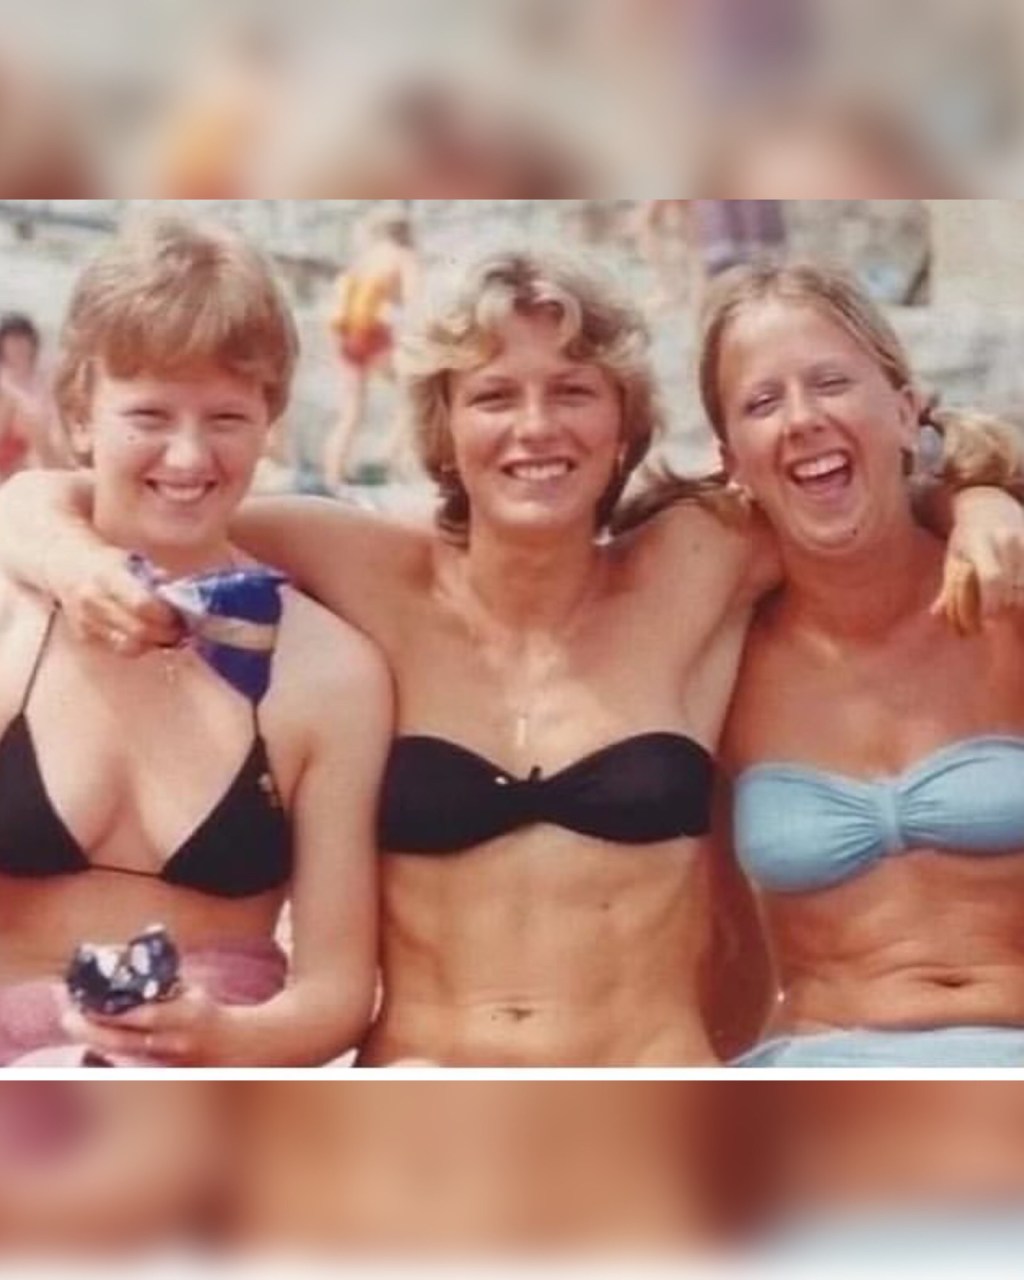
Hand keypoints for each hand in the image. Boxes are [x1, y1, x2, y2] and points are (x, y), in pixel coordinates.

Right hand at [43, 543, 180, 654]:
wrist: (63, 566)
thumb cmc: (103, 562)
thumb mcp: (130, 560)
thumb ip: (156, 579)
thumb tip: (182, 597)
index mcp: (107, 577)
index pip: (142, 605)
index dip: (166, 615)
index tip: (181, 615)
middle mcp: (94, 602)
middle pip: (138, 632)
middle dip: (166, 635)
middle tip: (181, 630)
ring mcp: (87, 623)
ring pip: (129, 647)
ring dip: (154, 644)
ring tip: (166, 635)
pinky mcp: (85, 637)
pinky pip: (118, 649)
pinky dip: (138, 646)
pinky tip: (146, 636)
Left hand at [61, 984, 226, 1064]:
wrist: (237, 1048)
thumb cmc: (210, 1012)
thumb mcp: (194, 990)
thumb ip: (163, 983)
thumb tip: (128, 965)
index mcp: (187, 1015)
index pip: (143, 1016)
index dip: (111, 1011)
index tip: (86, 1000)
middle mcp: (175, 1043)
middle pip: (122, 1042)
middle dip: (90, 1030)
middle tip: (67, 1016)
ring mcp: (166, 1064)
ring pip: (119, 1056)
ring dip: (93, 1039)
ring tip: (73, 1023)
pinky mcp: (160, 1077)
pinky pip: (125, 1065)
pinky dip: (105, 1052)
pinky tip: (92, 1038)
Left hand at [933, 487, 1023, 632]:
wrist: (989, 502)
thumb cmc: (966, 535)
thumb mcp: (954, 556)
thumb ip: (948, 587)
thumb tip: (935, 615)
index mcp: (980, 542)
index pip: (992, 577)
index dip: (991, 602)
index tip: (986, 619)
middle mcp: (1005, 539)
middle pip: (1014, 586)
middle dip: (1005, 607)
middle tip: (996, 617)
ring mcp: (1023, 538)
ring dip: (1018, 600)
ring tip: (1007, 604)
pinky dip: (1023, 588)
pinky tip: (1016, 593)